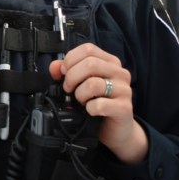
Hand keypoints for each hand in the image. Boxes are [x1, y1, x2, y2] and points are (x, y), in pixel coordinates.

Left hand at [49, 42, 147, 163]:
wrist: (116, 130)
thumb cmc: (99, 104)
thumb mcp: (82, 85)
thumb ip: (68, 72)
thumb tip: (54, 67)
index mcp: (110, 62)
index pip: (88, 49)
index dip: (71, 59)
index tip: (63, 72)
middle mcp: (119, 73)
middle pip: (90, 64)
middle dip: (72, 77)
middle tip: (68, 89)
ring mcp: (124, 90)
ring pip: (93, 84)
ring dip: (80, 94)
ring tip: (81, 101)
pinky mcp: (124, 108)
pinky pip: (100, 105)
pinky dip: (89, 109)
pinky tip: (90, 111)